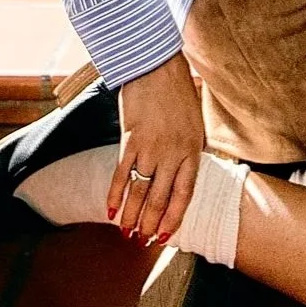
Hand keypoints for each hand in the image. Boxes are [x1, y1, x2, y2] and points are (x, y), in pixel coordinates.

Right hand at [107, 50, 204, 244]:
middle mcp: (173, 153)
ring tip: (126, 232)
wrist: (156, 65)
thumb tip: (185, 174)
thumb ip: (191, 149)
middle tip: (142, 241)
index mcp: (193, 150)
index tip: (165, 236)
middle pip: (160, 198)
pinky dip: (114, 194)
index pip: (184, 194)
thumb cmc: (179, 92)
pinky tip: (109, 210)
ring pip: (140, 191)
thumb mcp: (195, 122)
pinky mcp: (130, 138)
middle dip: (150, 223)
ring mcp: (151, 147)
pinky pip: (120, 173)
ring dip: (131, 215)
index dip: (174, 218)